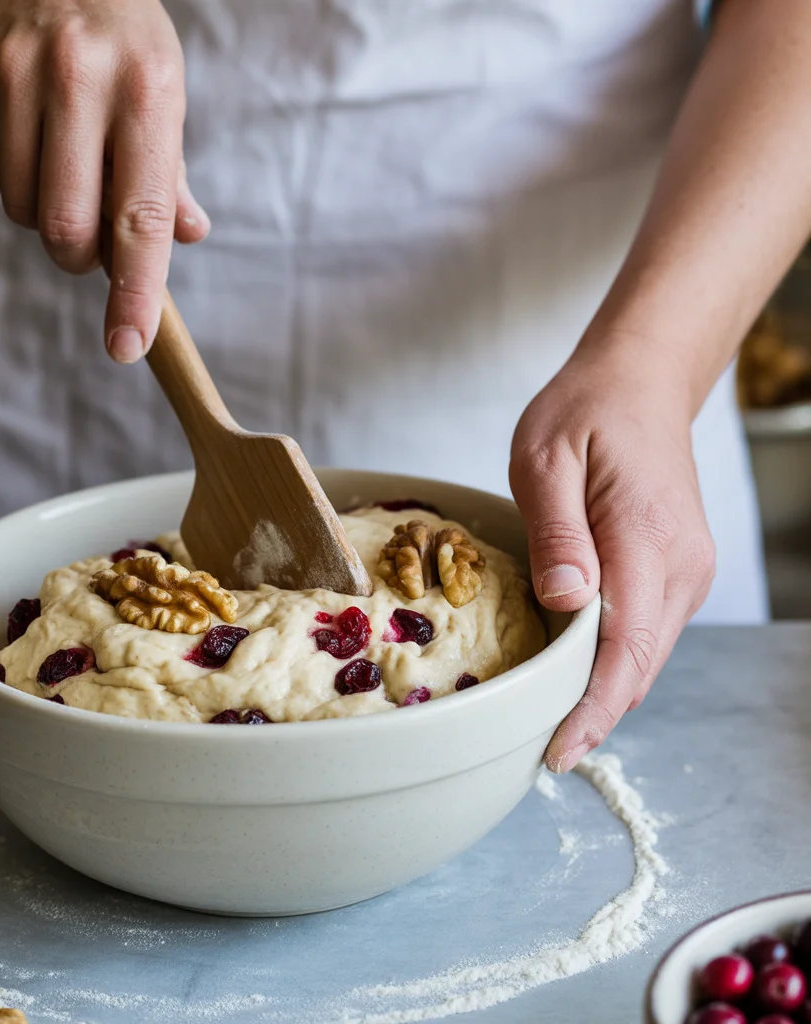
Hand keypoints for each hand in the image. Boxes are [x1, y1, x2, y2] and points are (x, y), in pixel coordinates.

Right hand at [0, 0, 208, 362]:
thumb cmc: (122, 46)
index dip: (135, 293)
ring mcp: (15, 73)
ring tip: (66, 166)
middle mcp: (79, 79)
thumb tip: (187, 236)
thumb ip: (171, 176)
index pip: (142, 219)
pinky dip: (15, 179)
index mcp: (147, 93)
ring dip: (46, 216)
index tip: (127, 346)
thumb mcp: (165, 96)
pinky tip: (33, 138)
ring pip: (23, 209)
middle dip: (80, 256)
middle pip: (67, 229)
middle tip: (92, 234)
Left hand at [509, 348, 715, 773]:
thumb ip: (556, 531)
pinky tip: (573, 673)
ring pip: (644, 656)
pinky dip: (611, 662)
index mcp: (646, 539)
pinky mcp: (676, 572)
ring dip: (601, 692)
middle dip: (591, 713)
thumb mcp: (546, 457)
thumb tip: (567, 603)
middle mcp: (680, 568)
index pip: (626, 647)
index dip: (591, 707)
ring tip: (548, 724)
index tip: (557, 751)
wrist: (640, 384)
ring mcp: (685, 572)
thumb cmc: (585, 413)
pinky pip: (644, 632)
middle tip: (536, 750)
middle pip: (639, 665)